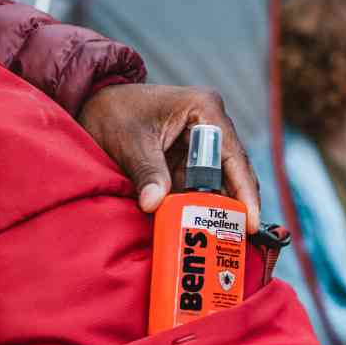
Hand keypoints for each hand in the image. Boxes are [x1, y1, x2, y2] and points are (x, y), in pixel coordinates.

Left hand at [78, 83, 259, 230]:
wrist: (95, 104)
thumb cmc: (114, 112)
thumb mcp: (131, 143)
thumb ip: (146, 172)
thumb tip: (154, 205)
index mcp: (204, 108)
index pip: (233, 155)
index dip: (244, 190)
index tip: (250, 222)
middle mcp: (211, 123)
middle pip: (234, 170)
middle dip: (237, 204)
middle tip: (240, 238)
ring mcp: (202, 142)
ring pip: (221, 180)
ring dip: (218, 208)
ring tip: (225, 240)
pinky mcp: (190, 157)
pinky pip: (201, 186)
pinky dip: (200, 205)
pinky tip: (203, 228)